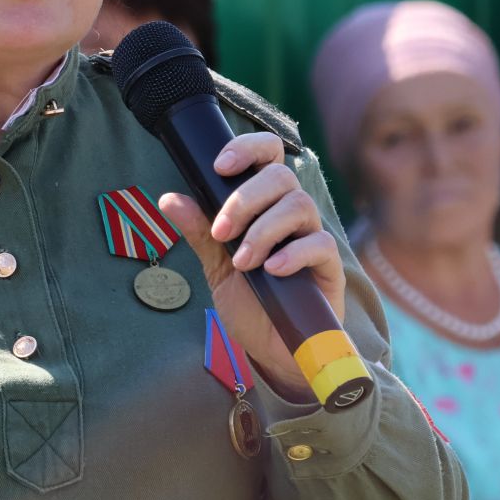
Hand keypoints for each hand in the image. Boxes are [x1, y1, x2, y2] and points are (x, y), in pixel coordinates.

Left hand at [159, 133, 346, 402]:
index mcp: (265, 204)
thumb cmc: (250, 303)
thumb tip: (169, 198)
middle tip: (221, 232)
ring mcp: (313, 238)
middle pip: (282, 176)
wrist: (273, 351)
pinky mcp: (329, 267)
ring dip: (264, 229)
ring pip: (300, 205)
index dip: (248, 148)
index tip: (220, 165)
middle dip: (246, 199)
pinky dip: (293, 253)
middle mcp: (291, 214)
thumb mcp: (217, 267)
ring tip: (243, 262)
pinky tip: (272, 270)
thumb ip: (200, 232)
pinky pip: (320, 244)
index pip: (268, 154)